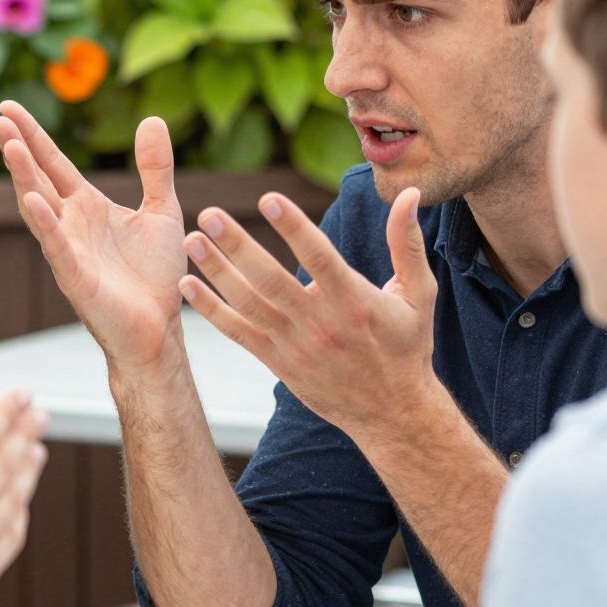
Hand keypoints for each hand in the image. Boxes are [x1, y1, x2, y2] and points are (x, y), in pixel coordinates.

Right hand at [0, 100, 186, 371]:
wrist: (160, 328)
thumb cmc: (155, 276)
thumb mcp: (161, 210)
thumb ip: (155, 167)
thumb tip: (152, 119)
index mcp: (87, 206)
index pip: (53, 163)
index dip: (32, 135)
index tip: (8, 107)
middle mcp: (70, 224)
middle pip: (37, 178)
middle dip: (19, 149)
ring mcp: (68, 250)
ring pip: (39, 208)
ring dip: (25, 178)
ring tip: (11, 146)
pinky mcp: (76, 278)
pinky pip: (57, 246)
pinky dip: (45, 224)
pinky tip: (34, 199)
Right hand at [0, 391, 47, 606]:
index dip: (5, 411)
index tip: (21, 393)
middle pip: (6, 462)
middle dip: (25, 432)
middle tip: (40, 412)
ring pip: (14, 496)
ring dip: (28, 468)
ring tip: (36, 448)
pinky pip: (12, 533)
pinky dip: (21, 509)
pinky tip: (20, 501)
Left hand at [180, 186, 438, 441]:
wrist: (391, 412)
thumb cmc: (406, 346)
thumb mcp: (419, 295)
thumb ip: (407, 244)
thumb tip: (409, 194)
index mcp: (354, 301)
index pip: (319, 257)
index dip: (293, 227)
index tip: (268, 198)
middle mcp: (320, 323)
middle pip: (271, 280)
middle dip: (238, 247)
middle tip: (210, 215)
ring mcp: (294, 345)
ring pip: (249, 304)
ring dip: (217, 272)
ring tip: (191, 240)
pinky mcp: (278, 361)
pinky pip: (238, 333)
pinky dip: (211, 310)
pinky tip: (187, 284)